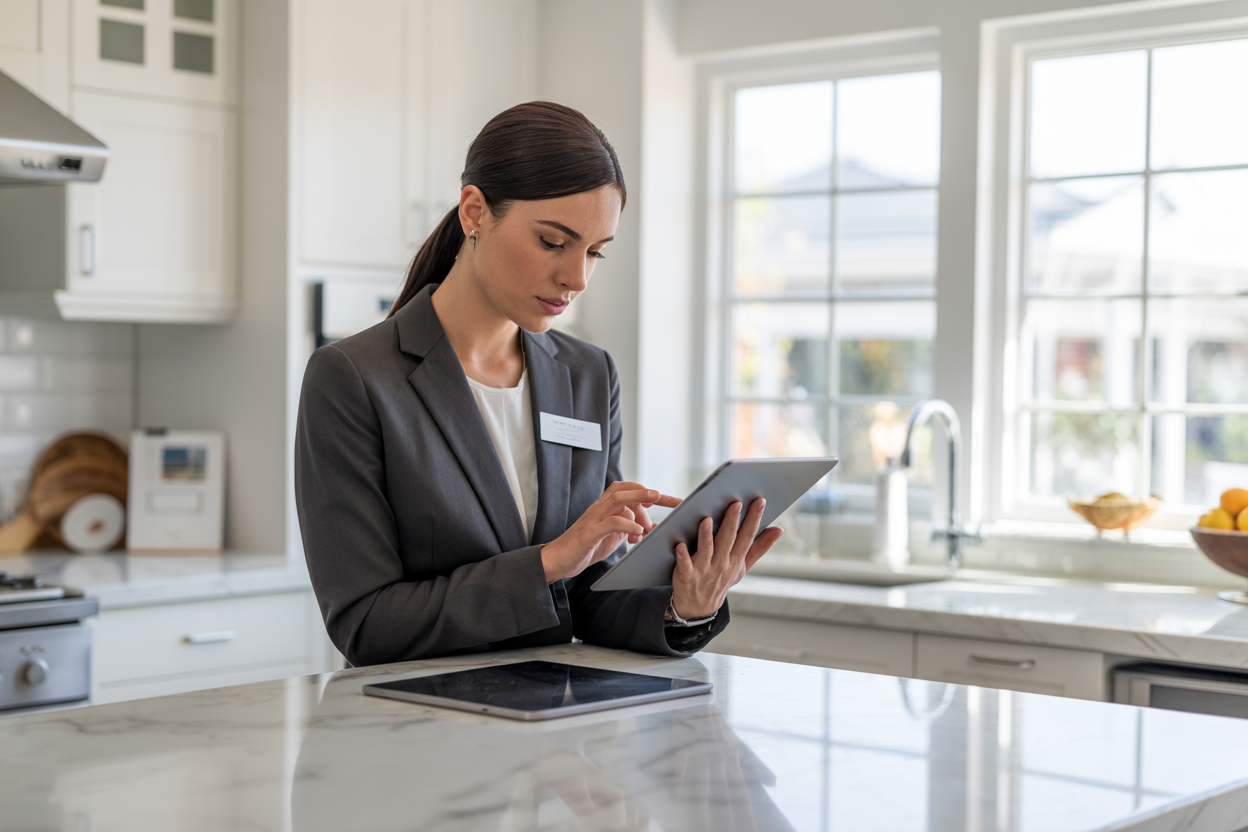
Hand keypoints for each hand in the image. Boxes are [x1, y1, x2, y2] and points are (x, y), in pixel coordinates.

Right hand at [540, 481, 679, 582]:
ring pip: (617, 499)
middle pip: (626, 490)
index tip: (669, 500)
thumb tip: (650, 526)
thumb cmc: (587, 546)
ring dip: (638, 497)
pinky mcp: (589, 533)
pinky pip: (609, 523)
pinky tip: (638, 531)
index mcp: (606, 507)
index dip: (648, 491)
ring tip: (656, 499)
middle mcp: (599, 508)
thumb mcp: (613, 535)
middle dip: (650, 493)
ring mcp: (593, 519)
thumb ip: (628, 527)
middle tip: (672, 502)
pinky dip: (626, 523)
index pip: (629, 490)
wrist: (559, 559)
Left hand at [671, 498, 781, 618]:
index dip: (754, 519)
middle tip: (736, 503)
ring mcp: (704, 570)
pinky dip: (682, 556)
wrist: (699, 607)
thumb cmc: (721, 580)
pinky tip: (680, 545)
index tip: (760, 502)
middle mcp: (721, 563)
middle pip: (728, 540)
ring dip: (706, 535)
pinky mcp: (687, 575)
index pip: (747, 536)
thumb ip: (759, 547)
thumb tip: (779, 529)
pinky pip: (684, 565)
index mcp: (736, 559)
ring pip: (706, 550)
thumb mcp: (742, 566)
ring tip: (706, 520)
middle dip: (732, 522)